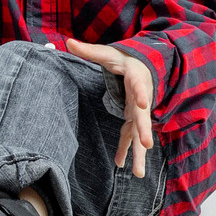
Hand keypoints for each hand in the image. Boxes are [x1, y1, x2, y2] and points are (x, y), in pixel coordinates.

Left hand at [64, 40, 154, 176]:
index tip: (143, 102)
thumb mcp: (108, 52)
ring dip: (139, 153)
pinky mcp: (133, 118)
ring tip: (138, 173)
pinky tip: (121, 165)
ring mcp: (138, 111)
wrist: (143, 65)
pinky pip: (130, 136)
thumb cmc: (124, 58)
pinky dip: (126, 150)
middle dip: (145, 131)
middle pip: (143, 116)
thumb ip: (89, 50)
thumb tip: (67, 42)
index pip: (139, 85)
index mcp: (136, 78)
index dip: (141, 93)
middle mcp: (141, 97)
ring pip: (139, 133)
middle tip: (147, 145)